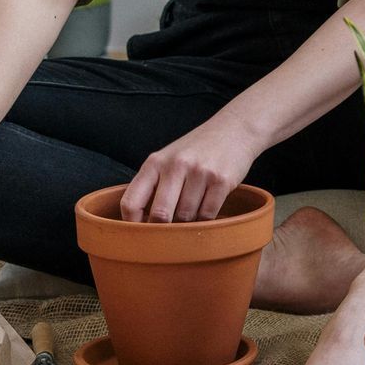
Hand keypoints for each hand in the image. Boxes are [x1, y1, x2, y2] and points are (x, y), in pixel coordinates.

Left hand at [121, 109, 258, 223]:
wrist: (234, 129)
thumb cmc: (196, 150)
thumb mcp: (167, 160)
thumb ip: (152, 187)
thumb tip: (140, 226)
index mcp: (155, 162)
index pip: (131, 202)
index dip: (131, 225)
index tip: (138, 236)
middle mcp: (176, 165)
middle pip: (159, 215)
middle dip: (162, 230)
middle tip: (167, 234)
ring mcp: (200, 172)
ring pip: (186, 217)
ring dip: (187, 223)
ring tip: (191, 212)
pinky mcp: (221, 180)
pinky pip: (208, 215)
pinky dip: (206, 219)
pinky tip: (206, 207)